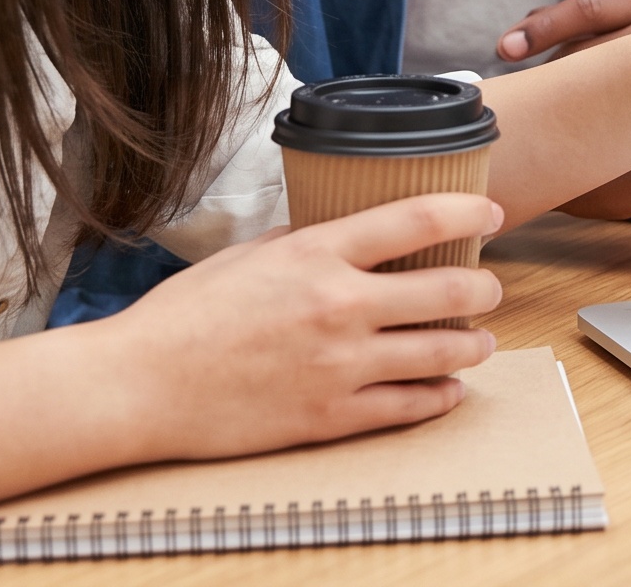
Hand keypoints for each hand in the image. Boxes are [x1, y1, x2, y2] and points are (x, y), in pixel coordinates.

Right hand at [0, 192, 506, 570]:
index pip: (415, 221)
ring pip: (441, 352)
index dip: (466, 213)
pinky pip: (409, 407)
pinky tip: (449, 388)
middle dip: (483, 289)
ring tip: (478, 341)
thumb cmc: (183, 317)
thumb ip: (303, 241)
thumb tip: (341, 229)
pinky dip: (440, 396)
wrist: (139, 386)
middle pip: (447, 291)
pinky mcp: (331, 416)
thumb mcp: (246, 255)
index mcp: (315, 255)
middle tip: (489, 289)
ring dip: (472, 345)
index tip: (490, 213)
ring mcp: (340, 366)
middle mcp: (338, 307)